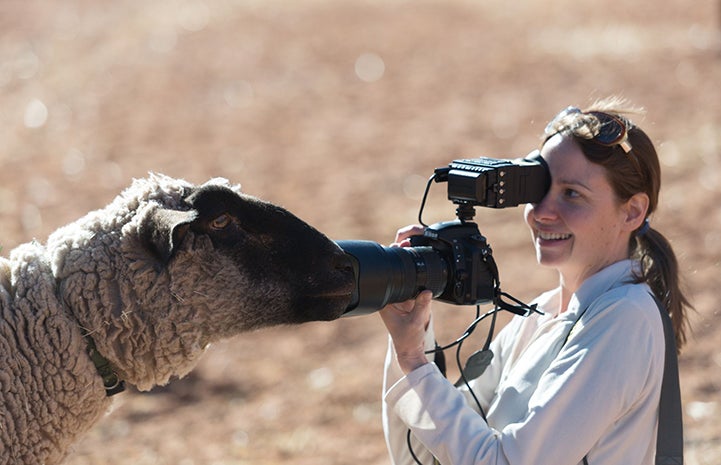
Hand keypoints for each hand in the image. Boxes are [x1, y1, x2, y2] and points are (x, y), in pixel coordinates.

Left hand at [379, 224, 432, 373]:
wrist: (411, 348)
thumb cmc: (407, 338)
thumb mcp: (415, 322)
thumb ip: (421, 307)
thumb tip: (426, 292)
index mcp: (384, 294)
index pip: (387, 264)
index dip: (396, 249)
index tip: (407, 241)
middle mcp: (390, 287)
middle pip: (395, 257)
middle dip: (406, 240)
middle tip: (419, 232)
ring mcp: (401, 287)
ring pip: (407, 262)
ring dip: (415, 248)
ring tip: (425, 236)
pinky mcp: (412, 291)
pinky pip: (417, 272)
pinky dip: (423, 263)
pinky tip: (430, 253)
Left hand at [380, 290, 433, 373]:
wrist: (411, 351)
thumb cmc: (408, 340)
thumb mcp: (416, 322)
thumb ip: (422, 305)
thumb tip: (427, 291)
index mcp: (387, 305)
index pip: (399, 289)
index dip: (411, 293)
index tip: (415, 306)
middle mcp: (392, 303)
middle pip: (409, 290)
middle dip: (417, 300)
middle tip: (416, 316)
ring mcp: (400, 305)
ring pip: (416, 295)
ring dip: (421, 305)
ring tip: (417, 319)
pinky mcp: (408, 308)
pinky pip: (420, 301)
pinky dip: (423, 309)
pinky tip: (419, 318)